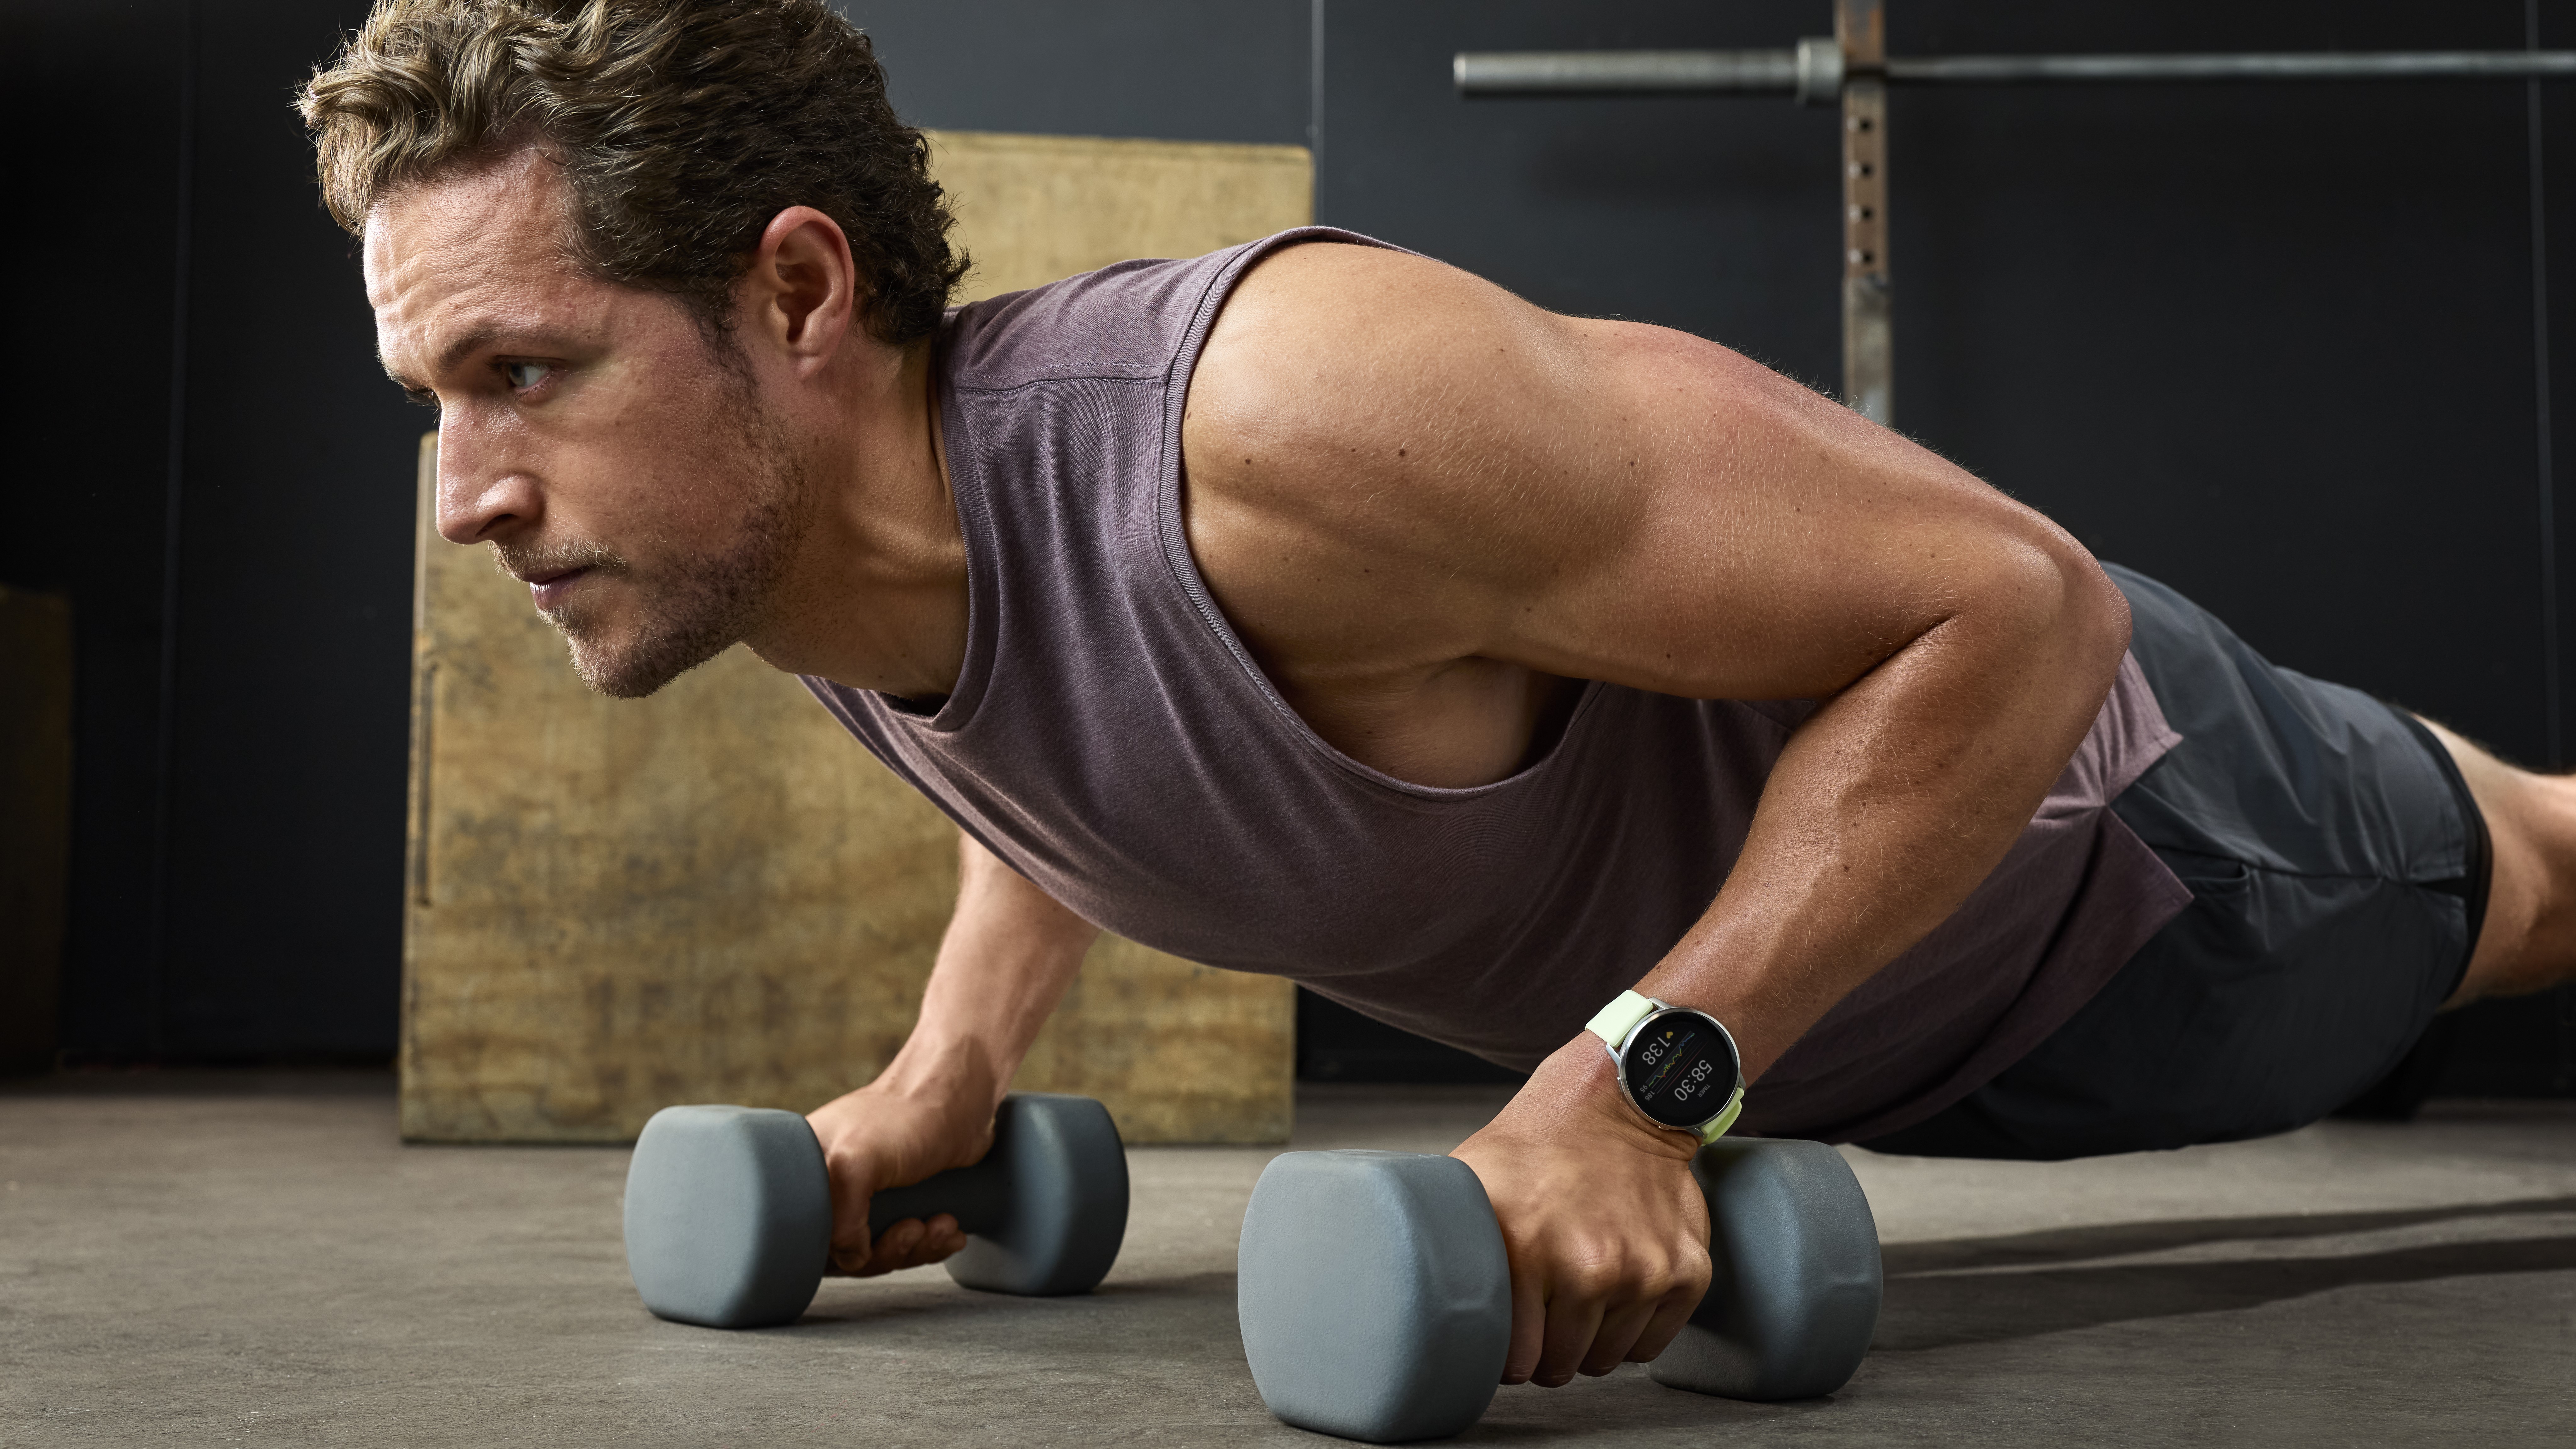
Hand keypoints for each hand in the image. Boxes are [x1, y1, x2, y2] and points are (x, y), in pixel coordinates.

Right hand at [805, 1080, 995, 1275]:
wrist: (961, 1093)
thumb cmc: (907, 1116)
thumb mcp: (856, 1161)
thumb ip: (840, 1217)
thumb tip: (850, 1258)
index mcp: (810, 1173)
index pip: (807, 1237)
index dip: (839, 1254)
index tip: (868, 1243)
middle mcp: (836, 1184)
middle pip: (849, 1252)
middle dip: (888, 1251)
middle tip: (912, 1230)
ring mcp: (873, 1193)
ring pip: (884, 1249)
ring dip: (916, 1247)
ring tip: (940, 1225)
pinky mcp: (907, 1199)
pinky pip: (912, 1242)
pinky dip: (932, 1242)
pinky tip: (949, 1228)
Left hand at [1448, 1038, 1709, 1386]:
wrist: (1617, 1104)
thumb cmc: (1537, 1146)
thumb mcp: (1470, 1181)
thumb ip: (1451, 1246)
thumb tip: (1424, 1302)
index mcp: (1529, 1248)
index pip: (1516, 1359)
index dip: (1507, 1354)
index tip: (1506, 1338)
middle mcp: (1592, 1266)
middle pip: (1560, 1365)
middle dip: (1545, 1351)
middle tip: (1540, 1317)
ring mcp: (1646, 1272)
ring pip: (1606, 1359)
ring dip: (1587, 1341)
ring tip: (1575, 1299)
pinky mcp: (1688, 1272)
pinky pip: (1650, 1345)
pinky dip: (1631, 1332)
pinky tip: (1614, 1296)